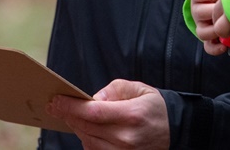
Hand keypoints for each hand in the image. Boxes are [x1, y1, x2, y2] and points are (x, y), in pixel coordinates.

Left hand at [48, 80, 168, 149]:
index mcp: (131, 115)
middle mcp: (125, 137)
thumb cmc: (153, 107)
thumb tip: (93, 98)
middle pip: (86, 127)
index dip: (71, 106)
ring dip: (76, 127)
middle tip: (55, 105)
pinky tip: (85, 128)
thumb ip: (114, 90)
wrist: (173, 130)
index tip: (56, 100)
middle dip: (69, 115)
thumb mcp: (139, 89)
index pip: (93, 112)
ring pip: (87, 140)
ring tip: (70, 115)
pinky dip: (86, 139)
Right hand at [191, 0, 229, 55]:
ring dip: (217, 30)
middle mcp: (197, 11)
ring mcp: (201, 26)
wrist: (226, 1)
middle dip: (218, 12)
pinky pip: (208, 47)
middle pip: (202, 13)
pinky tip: (225, 45)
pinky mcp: (208, 39)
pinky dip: (216, 48)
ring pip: (203, 32)